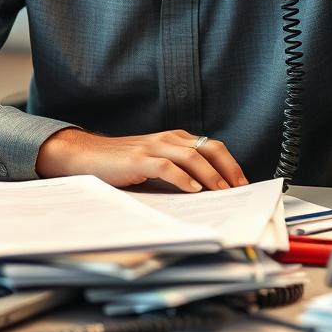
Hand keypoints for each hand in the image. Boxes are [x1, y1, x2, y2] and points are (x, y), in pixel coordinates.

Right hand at [35, 127, 248, 191]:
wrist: (88, 155)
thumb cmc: (123, 164)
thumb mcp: (155, 164)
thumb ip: (178, 171)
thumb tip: (208, 193)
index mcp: (175, 139)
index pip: (211, 146)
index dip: (230, 164)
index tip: (242, 183)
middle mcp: (168, 139)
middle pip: (208, 148)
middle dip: (228, 168)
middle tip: (240, 188)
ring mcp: (153, 147)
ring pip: (191, 156)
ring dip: (210, 175)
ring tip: (222, 191)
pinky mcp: (138, 159)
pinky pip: (166, 166)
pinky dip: (182, 178)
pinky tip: (192, 189)